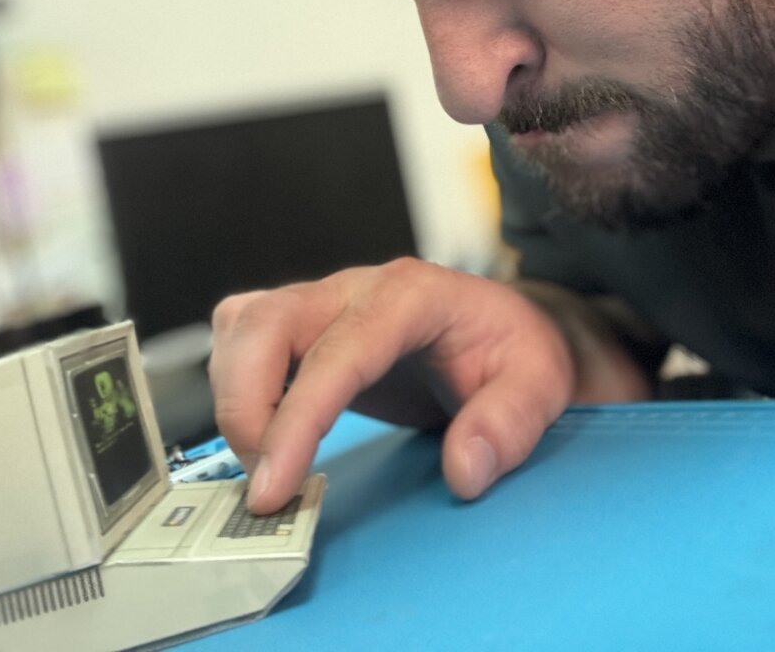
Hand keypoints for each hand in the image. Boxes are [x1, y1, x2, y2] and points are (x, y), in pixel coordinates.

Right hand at [208, 257, 646, 512]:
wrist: (502, 328)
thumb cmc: (516, 351)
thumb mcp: (541, 385)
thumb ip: (509, 424)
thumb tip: (464, 471)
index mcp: (413, 295)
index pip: (340, 349)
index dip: (298, 416)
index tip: (274, 485)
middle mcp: (357, 288)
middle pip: (266, 322)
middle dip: (245, 405)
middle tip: (268, 483)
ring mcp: (325, 300)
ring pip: (242, 324)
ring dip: (233, 396)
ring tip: (268, 462)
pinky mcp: (305, 322)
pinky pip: (243, 334)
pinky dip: (234, 383)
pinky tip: (264, 431)